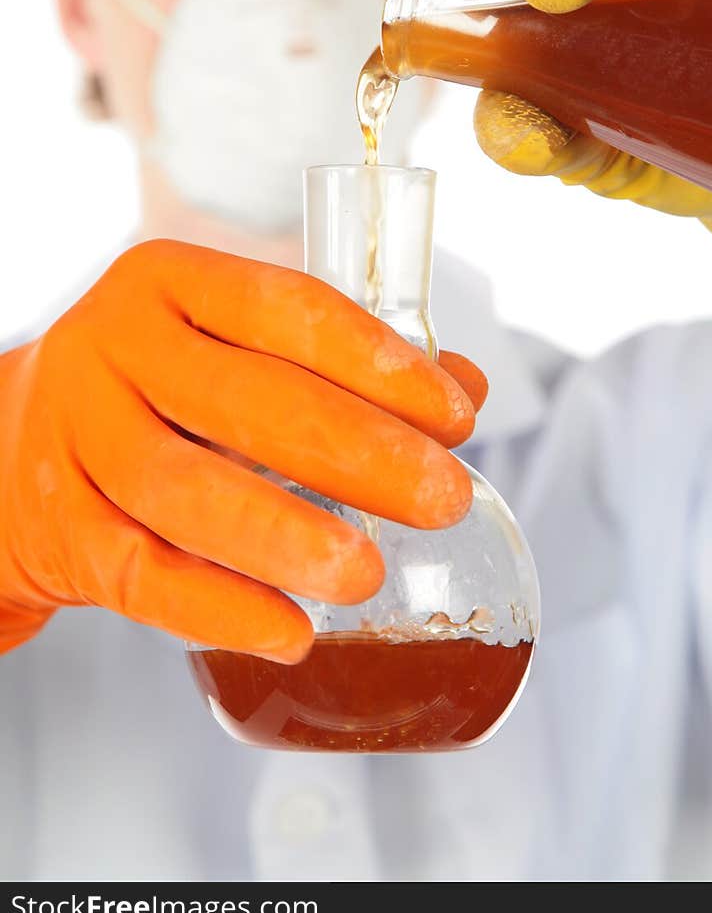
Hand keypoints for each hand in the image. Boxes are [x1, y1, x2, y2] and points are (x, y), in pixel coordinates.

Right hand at [0, 240, 484, 655]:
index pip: (286, 308)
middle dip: (359, 454)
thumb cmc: (157, 390)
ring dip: (285, 536)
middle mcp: (114, 347)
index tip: (455, 417)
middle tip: (443, 501)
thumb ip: (342, 363)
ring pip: (184, 491)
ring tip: (367, 575)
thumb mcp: (231, 348)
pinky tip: (291, 630)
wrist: (9, 448)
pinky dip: (218, 607)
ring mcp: (75, 438)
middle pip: (246, 401)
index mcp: (169, 282)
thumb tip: (465, 389)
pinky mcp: (56, 529)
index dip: (378, 363)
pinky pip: (141, 574)